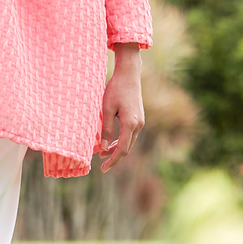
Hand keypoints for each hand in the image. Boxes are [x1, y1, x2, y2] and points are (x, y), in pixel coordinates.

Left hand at [99, 43, 144, 171]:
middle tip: (102, 164)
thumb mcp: (106, 109)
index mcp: (131, 124)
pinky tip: (112, 142)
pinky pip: (131, 134)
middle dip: (114, 156)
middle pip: (127, 148)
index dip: (113, 160)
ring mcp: (140, 121)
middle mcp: (139, 125)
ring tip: (103, 153)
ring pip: (129, 142)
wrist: (129, 74)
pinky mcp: (139, 117)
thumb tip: (104, 147)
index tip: (103, 169)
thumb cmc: (115, 89)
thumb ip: (106, 129)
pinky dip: (122, 140)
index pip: (122, 149)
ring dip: (117, 148)